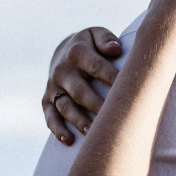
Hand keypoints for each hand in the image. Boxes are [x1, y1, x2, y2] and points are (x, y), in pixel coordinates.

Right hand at [43, 27, 122, 144]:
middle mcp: (63, 70)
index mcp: (77, 52)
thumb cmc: (90, 46)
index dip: (113, 79)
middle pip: (81, 91)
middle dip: (97, 105)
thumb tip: (114, 49)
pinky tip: (68, 140)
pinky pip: (50, 116)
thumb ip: (106, 39)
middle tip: (113, 118)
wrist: (63, 51)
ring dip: (78, 120)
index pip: (97, 67)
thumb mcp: (96, 34)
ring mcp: (53, 87)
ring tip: (92, 132)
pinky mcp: (47, 100)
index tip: (129, 92)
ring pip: (65, 106)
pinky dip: (57, 129)